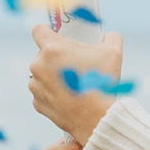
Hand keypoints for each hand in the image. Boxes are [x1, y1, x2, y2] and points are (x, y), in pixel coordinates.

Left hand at [29, 24, 126, 147]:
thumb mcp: (114, 53)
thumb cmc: (102, 84)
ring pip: (42, 74)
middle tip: (75, 64)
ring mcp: (35, 86)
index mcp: (52, 49)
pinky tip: (69, 97)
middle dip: (56, 57)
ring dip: (53, 76)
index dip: (48, 31)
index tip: (56, 36)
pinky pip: (43, 92)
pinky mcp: (37, 103)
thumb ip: (110, 37)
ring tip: (73, 83)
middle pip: (43, 54)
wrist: (96, 119)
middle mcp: (38, 66)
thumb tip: (108, 36)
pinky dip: (53, 94)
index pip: (39, 30)